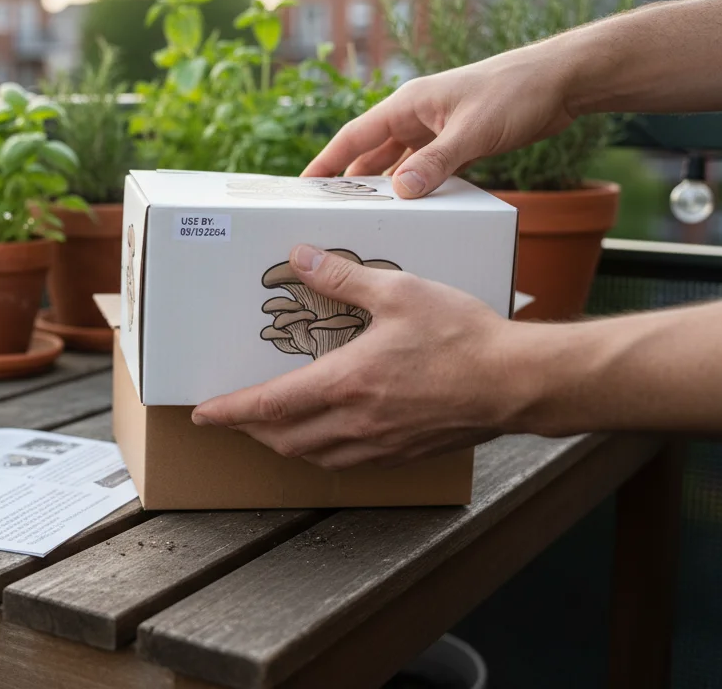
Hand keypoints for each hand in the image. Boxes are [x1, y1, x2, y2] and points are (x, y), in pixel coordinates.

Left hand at [192, 245, 532, 469]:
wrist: (520, 383)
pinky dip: (321, 452)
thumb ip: (343, 279)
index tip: (201, 414)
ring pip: (312, 456)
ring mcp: (380, 445)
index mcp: (345, 384)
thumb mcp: (399, 293)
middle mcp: (355, 423)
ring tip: (270, 425)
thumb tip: (299, 258)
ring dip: (283, 443)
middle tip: (232, 416)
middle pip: (282, 439)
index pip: (268, 406)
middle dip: (249, 430)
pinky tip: (326, 436)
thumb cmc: (464, 337)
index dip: (228, 412)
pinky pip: (346, 463)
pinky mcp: (403, 454)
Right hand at [301, 45, 578, 197]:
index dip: (326, 161)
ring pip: (397, 162)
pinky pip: (424, 167)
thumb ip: (436, 163)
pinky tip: (410, 207)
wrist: (561, 81)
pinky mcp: (456, 140)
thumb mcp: (472, 132)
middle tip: (328, 211)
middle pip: (370, 152)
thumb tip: (401, 192)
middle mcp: (415, 115)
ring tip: (363, 216)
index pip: (353, 136)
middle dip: (348, 180)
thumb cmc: (515, 93)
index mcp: (407, 104)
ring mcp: (435, 128)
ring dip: (383, 187)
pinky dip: (414, 186)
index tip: (303, 187)